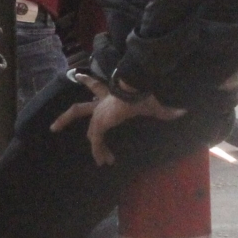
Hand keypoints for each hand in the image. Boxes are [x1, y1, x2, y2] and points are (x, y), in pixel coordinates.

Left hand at [49, 74, 185, 165]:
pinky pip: (97, 141)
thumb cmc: (141, 94)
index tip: (78, 75)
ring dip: (92, 145)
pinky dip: (100, 152)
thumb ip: (165, 111)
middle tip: (54, 127)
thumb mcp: (152, 105)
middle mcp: (100, 104)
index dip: (87, 81)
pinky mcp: (100, 124)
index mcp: (109, 95)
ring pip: (88, 130)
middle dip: (65, 118)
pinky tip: (103, 161)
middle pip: (78, 110)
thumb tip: (183, 112)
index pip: (95, 87)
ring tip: (98, 161)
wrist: (134, 90)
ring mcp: (98, 114)